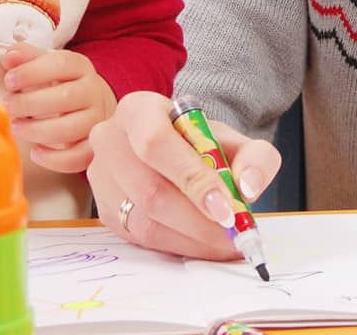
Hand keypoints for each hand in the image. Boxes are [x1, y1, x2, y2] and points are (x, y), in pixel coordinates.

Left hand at [1, 43, 117, 173]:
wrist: (95, 106)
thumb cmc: (62, 85)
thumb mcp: (47, 65)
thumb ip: (27, 58)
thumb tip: (10, 57)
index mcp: (80, 67)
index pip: (60, 64)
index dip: (31, 72)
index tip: (9, 81)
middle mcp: (93, 92)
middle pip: (64, 98)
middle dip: (29, 103)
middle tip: (9, 106)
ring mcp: (96, 120)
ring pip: (69, 129)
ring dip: (36, 130)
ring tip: (16, 127)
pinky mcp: (93, 147)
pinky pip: (77, 157)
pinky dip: (53, 159)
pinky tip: (35, 152)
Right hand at [86, 91, 280, 259]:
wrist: (175, 148)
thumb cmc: (200, 142)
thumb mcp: (233, 138)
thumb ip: (254, 157)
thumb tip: (249, 187)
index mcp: (138, 110)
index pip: (156, 143)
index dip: (190, 178)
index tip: (226, 208)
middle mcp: (110, 140)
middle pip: (150, 189)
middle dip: (198, 221)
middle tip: (234, 236)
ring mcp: (102, 178)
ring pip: (144, 220)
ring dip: (191, 240)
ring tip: (226, 245)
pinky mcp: (104, 210)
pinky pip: (140, 238)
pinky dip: (178, 246)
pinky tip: (203, 246)